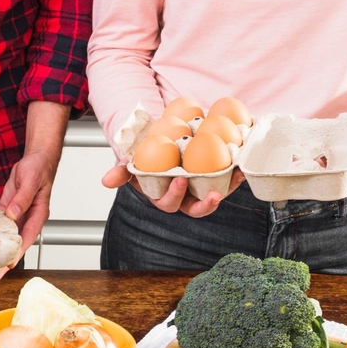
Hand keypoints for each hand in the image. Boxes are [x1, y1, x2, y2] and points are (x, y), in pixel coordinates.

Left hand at [0, 147, 60, 286]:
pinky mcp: (8, 210)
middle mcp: (28, 219)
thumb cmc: (39, 168)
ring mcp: (18, 216)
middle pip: (15, 246)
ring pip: (6, 240)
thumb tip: (13, 215)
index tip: (8, 266)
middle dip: (4, 263)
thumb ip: (23, 198)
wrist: (36, 159)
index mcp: (38, 215)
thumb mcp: (31, 180)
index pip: (26, 238)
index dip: (17, 253)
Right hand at [101, 163, 243, 216]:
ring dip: (226, 191)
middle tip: (212, 194)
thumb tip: (105, 181)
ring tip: (233, 180)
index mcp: (163, 195)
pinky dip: (235, 175)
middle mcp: (184, 196)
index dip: (174, 195)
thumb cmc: (146, 153)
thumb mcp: (131, 160)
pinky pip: (227, 181)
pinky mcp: (216, 178)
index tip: (178, 179)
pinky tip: (240, 165)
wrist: (162, 138)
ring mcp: (201, 188)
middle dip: (204, 204)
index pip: (168, 203)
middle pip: (194, 208)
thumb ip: (120, 171)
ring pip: (214, 197)